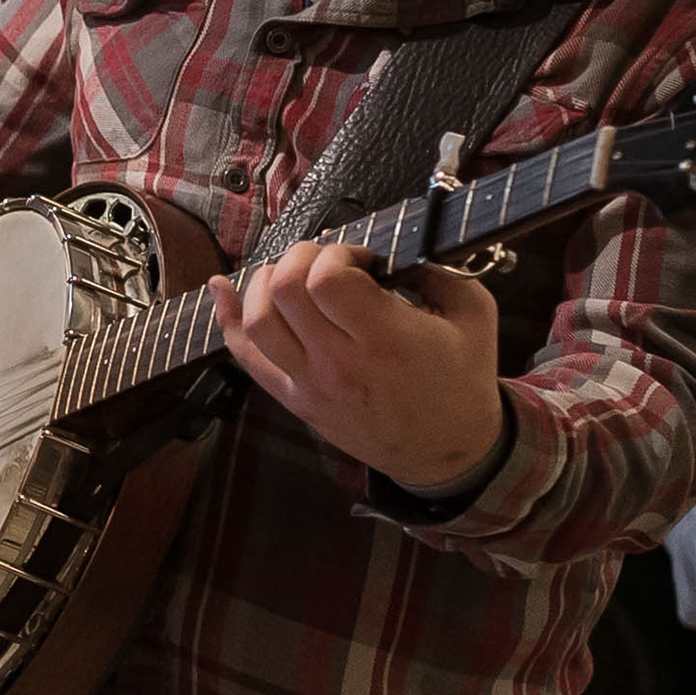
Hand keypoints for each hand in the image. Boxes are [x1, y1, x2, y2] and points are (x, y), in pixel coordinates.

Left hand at [208, 240, 506, 489]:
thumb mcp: (474, 314)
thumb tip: (394, 243)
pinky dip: (228, 317)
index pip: (327, 281)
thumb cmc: (462, 379)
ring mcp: (309, 385)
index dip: (337, 254)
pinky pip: (245, 356)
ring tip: (293, 273)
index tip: (361, 259)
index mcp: (386, 341)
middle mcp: (339, 364)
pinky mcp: (293, 398)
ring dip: (264, 282)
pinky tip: (221, 287)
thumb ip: (437, 269)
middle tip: (328, 262)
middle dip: (300, 258)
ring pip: (256, 321)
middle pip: (284, 292)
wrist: (446, 452)